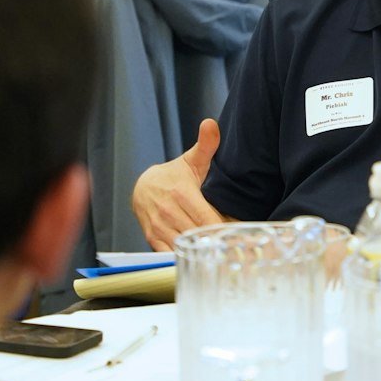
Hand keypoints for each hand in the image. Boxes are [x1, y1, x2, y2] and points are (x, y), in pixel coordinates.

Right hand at [132, 118, 225, 249]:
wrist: (142, 187)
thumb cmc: (173, 176)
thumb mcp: (191, 161)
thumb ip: (206, 145)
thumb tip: (211, 123)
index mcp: (181, 194)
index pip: (208, 219)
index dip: (224, 230)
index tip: (238, 236)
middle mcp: (168, 212)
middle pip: (199, 235)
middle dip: (216, 242)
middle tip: (235, 249)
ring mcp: (159, 228)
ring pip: (184, 247)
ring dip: (200, 251)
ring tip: (219, 254)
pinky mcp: (152, 239)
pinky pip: (169, 254)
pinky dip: (184, 257)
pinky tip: (198, 256)